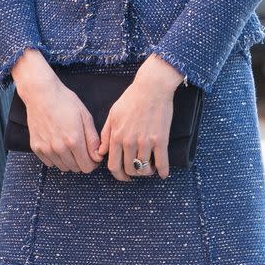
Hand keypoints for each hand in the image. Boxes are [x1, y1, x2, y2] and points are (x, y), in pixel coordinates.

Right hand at [11, 49, 101, 172]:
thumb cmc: (64, 101)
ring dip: (69, 161)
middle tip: (82, 149)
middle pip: (76, 168)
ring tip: (70, 146)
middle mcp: (59, 148)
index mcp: (74, 140)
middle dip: (82, 162)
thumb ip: (93, 139)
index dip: (93, 163)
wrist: (41, 94)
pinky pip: (50, 163)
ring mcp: (46, 148)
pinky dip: (56, 158)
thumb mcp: (85, 117)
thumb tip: (97, 157)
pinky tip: (58, 146)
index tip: (93, 156)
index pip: (87, 167)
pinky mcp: (36, 147)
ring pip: (63, 167)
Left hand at [99, 54, 183, 180]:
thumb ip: (105, 135)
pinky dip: (163, 171)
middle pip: (129, 169)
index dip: (118, 175)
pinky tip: (163, 174)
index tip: (124, 176)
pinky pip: (162, 162)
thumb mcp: (112, 115)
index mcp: (116, 137)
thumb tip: (101, 153)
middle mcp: (129, 142)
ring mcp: (145, 142)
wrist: (152, 88)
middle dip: (133, 174)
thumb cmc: (131, 99)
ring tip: (150, 168)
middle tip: (138, 171)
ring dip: (147, 172)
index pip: (113, 165)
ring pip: (144, 169)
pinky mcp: (161, 140)